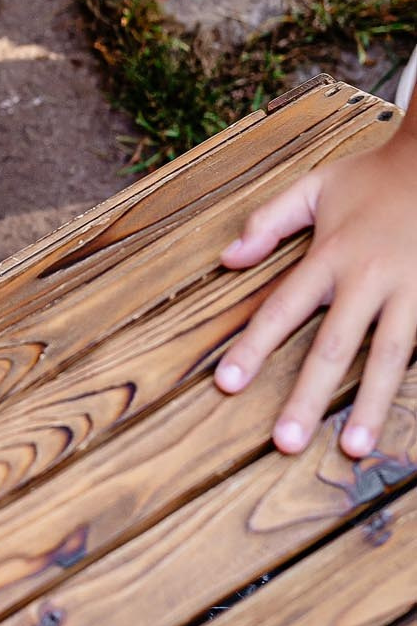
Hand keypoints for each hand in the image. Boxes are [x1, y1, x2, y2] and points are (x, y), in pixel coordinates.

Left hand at [214, 129, 416, 457]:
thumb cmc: (375, 177)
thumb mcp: (314, 187)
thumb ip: (269, 221)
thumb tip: (227, 258)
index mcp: (331, 254)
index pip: (282, 309)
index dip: (253, 348)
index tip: (228, 383)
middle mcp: (368, 278)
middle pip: (332, 346)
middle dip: (308, 397)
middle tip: (286, 443)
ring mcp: (411, 290)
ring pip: (388, 356)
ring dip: (369, 404)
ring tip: (354, 448)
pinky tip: (408, 421)